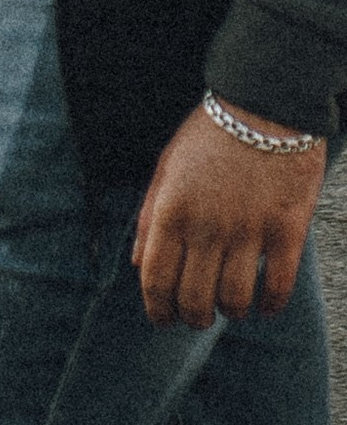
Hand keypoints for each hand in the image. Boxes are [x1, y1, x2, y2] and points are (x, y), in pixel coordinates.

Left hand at [132, 104, 328, 327]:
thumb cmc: (209, 136)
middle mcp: (206, 227)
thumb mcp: (165, 167)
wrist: (264, 105)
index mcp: (171, 211)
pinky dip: (270, 306)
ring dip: (231, 313)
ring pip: (235, 300)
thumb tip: (137, 264)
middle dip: (192, 318)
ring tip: (230, 308)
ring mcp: (248, 230)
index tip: (163, 319)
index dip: (157, 309)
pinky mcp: (287, 230)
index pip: (156, 280)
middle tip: (197, 318)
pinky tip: (265, 306)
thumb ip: (147, 216)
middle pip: (194, 299)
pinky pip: (278, 286)